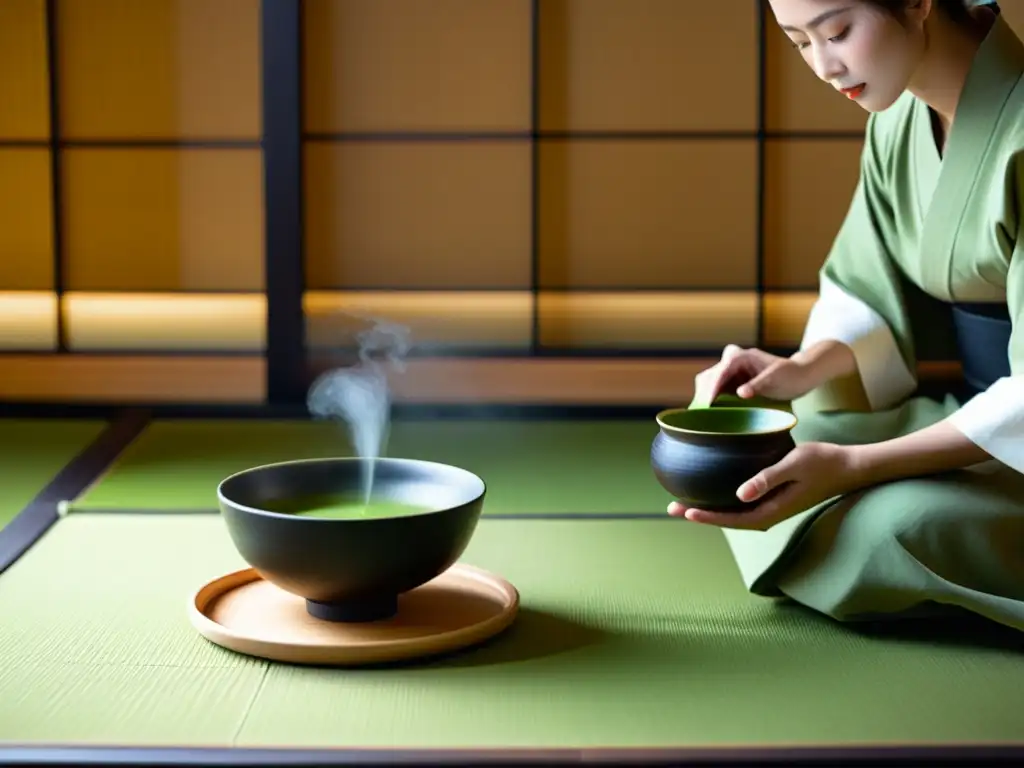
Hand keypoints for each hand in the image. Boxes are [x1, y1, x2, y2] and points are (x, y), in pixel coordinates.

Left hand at [667, 442, 863, 529]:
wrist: (847, 467)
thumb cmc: (822, 462)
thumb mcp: (794, 465)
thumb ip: (767, 479)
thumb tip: (740, 494)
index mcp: (772, 511)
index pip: (733, 519)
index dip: (708, 517)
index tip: (685, 511)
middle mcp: (769, 514)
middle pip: (728, 519)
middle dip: (700, 514)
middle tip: (671, 508)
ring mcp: (771, 507)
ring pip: (733, 513)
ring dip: (709, 508)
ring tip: (683, 503)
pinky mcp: (773, 498)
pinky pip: (742, 504)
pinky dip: (723, 500)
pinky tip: (711, 490)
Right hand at [694, 344, 814, 405]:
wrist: (801, 375)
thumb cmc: (790, 376)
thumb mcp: (775, 380)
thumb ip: (757, 385)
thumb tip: (740, 393)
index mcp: (741, 357)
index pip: (720, 373)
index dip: (711, 390)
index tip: (707, 405)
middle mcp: (732, 361)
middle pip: (710, 376)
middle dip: (705, 394)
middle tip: (704, 414)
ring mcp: (732, 371)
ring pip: (710, 382)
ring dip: (707, 397)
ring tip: (705, 416)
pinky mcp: (733, 381)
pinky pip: (717, 389)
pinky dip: (713, 400)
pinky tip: (713, 413)